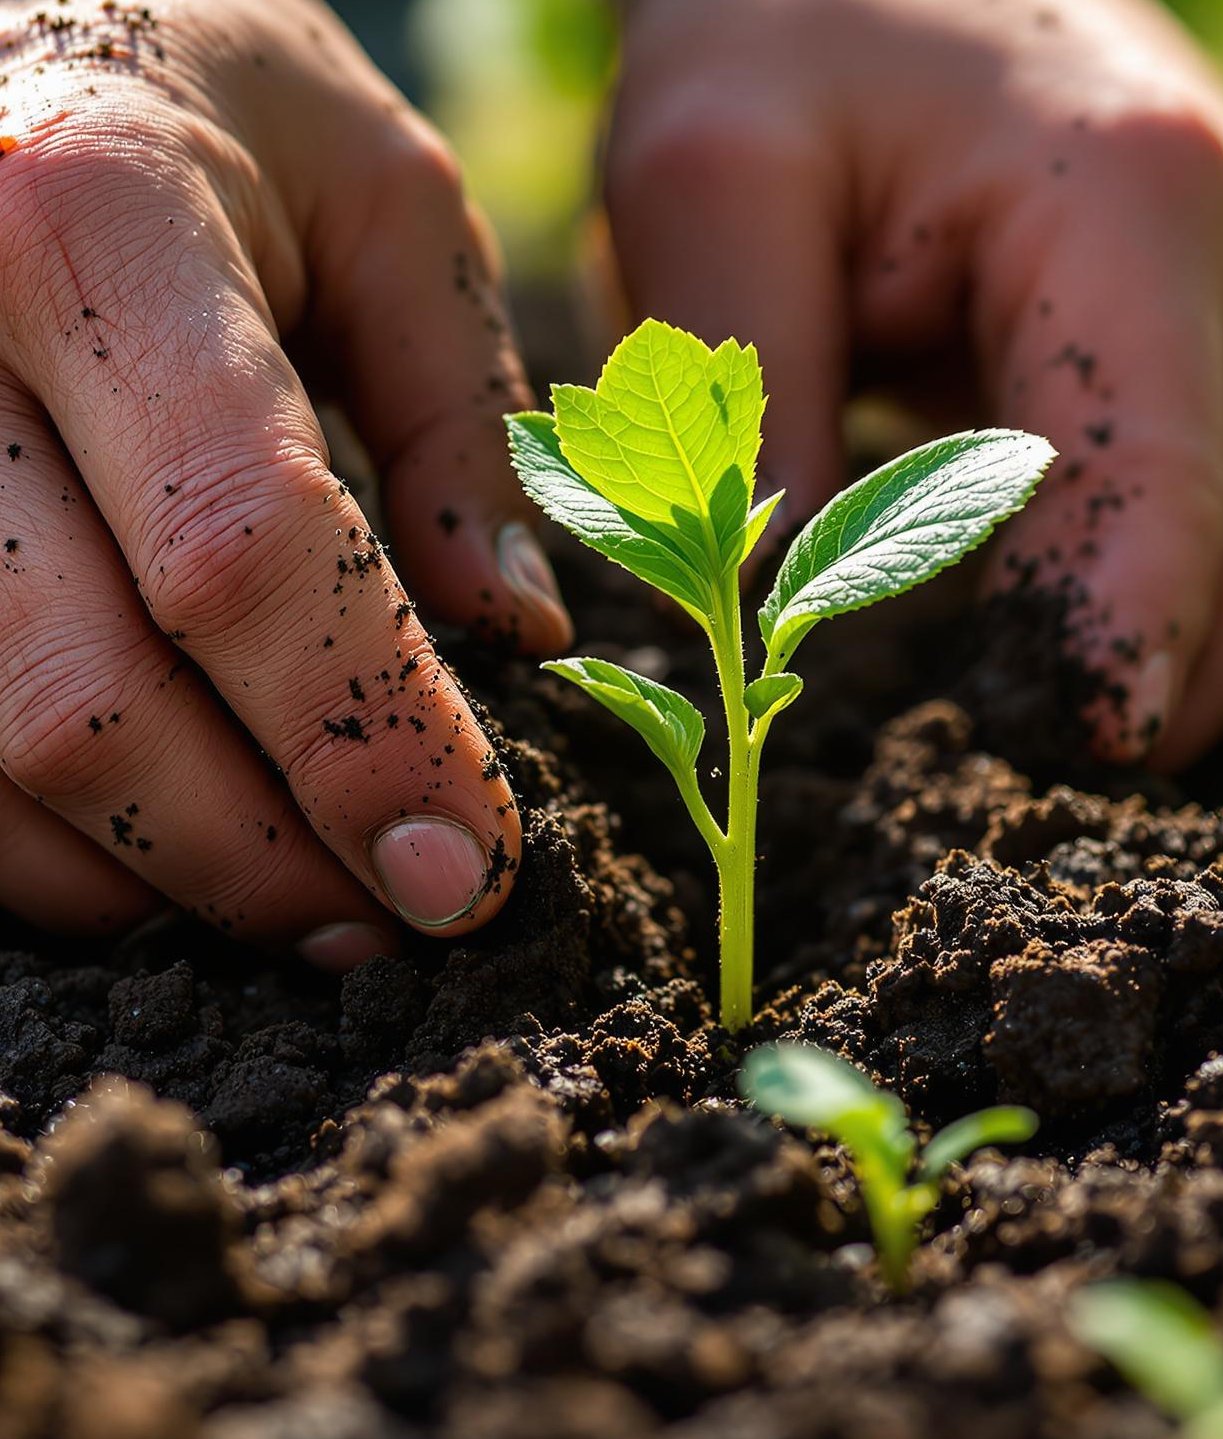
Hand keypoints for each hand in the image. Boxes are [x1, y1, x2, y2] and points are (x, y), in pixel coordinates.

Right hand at [0, 0, 571, 961]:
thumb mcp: (380, 197)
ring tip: (302, 901)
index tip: (473, 869)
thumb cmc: (208, 90)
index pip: (243, 550)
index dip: (367, 742)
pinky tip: (157, 854)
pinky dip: (40, 849)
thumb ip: (463, 416)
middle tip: (400, 911)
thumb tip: (521, 632)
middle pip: (82, 699)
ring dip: (151, 882)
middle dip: (262, 857)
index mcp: (92, 222)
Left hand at [606, 0, 1222, 766]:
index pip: (1157, 492)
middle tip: (985, 770)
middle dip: (1128, 690)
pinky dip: (1148, 615)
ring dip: (1140, 665)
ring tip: (1001, 709)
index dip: (1117, 654)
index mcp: (1136, 211)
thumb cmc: (795, 40)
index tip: (1072, 768)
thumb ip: (755, 400)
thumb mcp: (711, 180)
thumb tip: (799, 621)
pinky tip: (1043, 636)